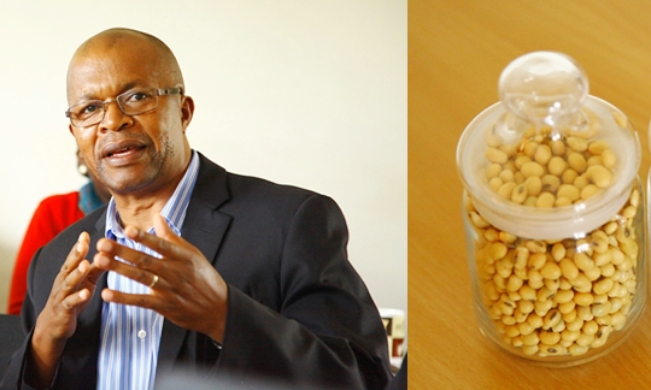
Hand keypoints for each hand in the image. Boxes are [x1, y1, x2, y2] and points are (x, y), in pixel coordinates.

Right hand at [30, 232, 102, 385]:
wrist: (53, 325)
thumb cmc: (72, 298)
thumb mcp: (86, 282)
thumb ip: (96, 268)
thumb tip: (111, 252)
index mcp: (68, 273)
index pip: (74, 257)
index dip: (79, 246)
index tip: (85, 234)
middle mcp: (62, 282)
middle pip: (69, 266)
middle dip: (76, 254)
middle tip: (84, 243)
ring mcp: (62, 296)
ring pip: (68, 283)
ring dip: (77, 273)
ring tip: (86, 264)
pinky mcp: (64, 310)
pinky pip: (70, 303)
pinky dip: (78, 297)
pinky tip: (86, 293)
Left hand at [93, 214, 228, 342]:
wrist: (218, 308)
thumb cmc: (204, 278)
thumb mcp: (193, 254)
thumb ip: (172, 237)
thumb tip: (157, 216)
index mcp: (182, 257)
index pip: (161, 245)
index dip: (144, 238)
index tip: (128, 230)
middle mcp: (174, 272)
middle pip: (144, 260)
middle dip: (121, 251)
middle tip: (102, 243)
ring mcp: (168, 289)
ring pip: (140, 277)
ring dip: (118, 269)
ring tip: (99, 261)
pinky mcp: (163, 306)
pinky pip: (140, 301)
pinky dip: (123, 298)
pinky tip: (107, 294)